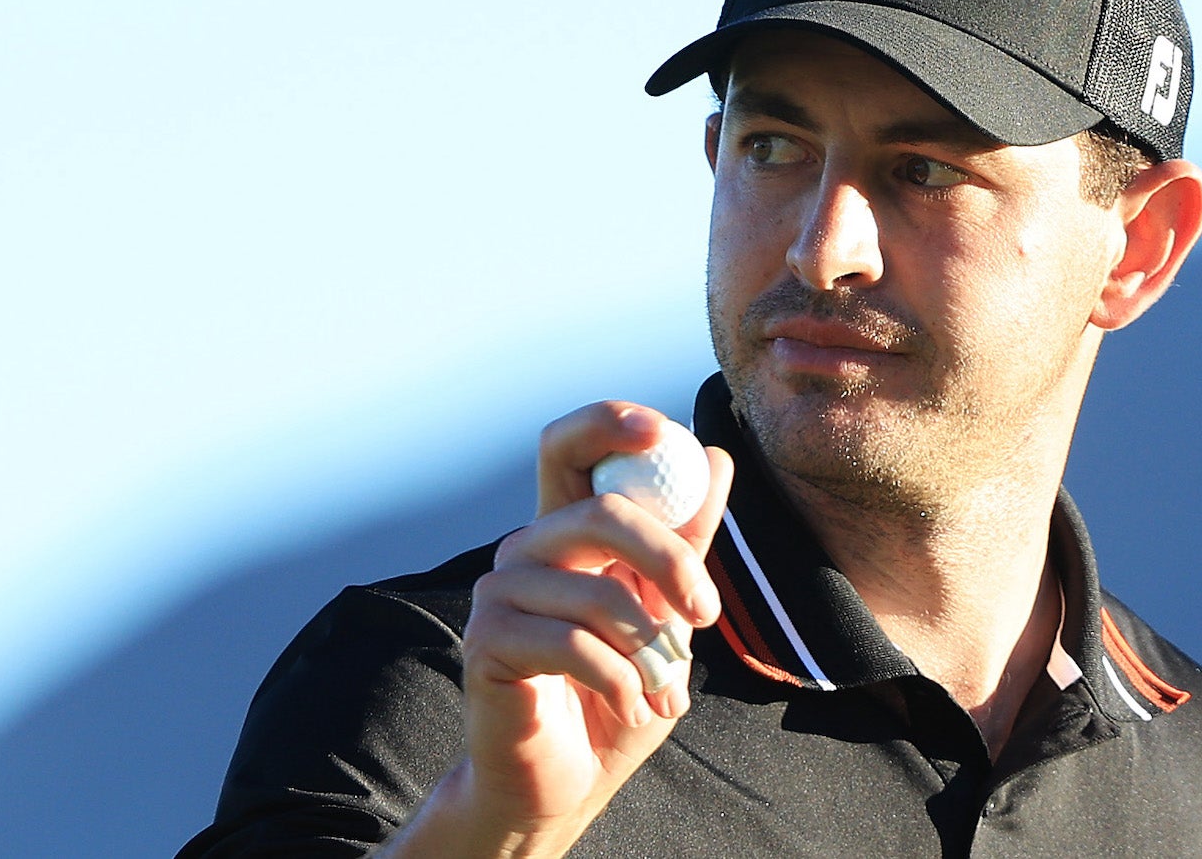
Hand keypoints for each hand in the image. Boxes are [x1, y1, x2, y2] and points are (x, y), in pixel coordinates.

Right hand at [380, 402, 732, 856]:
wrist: (567, 778)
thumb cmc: (619, 692)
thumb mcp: (670, 618)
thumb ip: (687, 544)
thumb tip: (715, 458)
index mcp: (569, 530)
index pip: (571, 448)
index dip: (607, 424)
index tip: (663, 429)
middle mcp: (527, 548)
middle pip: (599, 514)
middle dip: (670, 561)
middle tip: (706, 614)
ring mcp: (499, 592)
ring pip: (595, 591)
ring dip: (652, 650)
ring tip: (666, 693)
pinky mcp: (486, 641)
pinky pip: (571, 643)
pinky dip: (621, 680)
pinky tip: (632, 706)